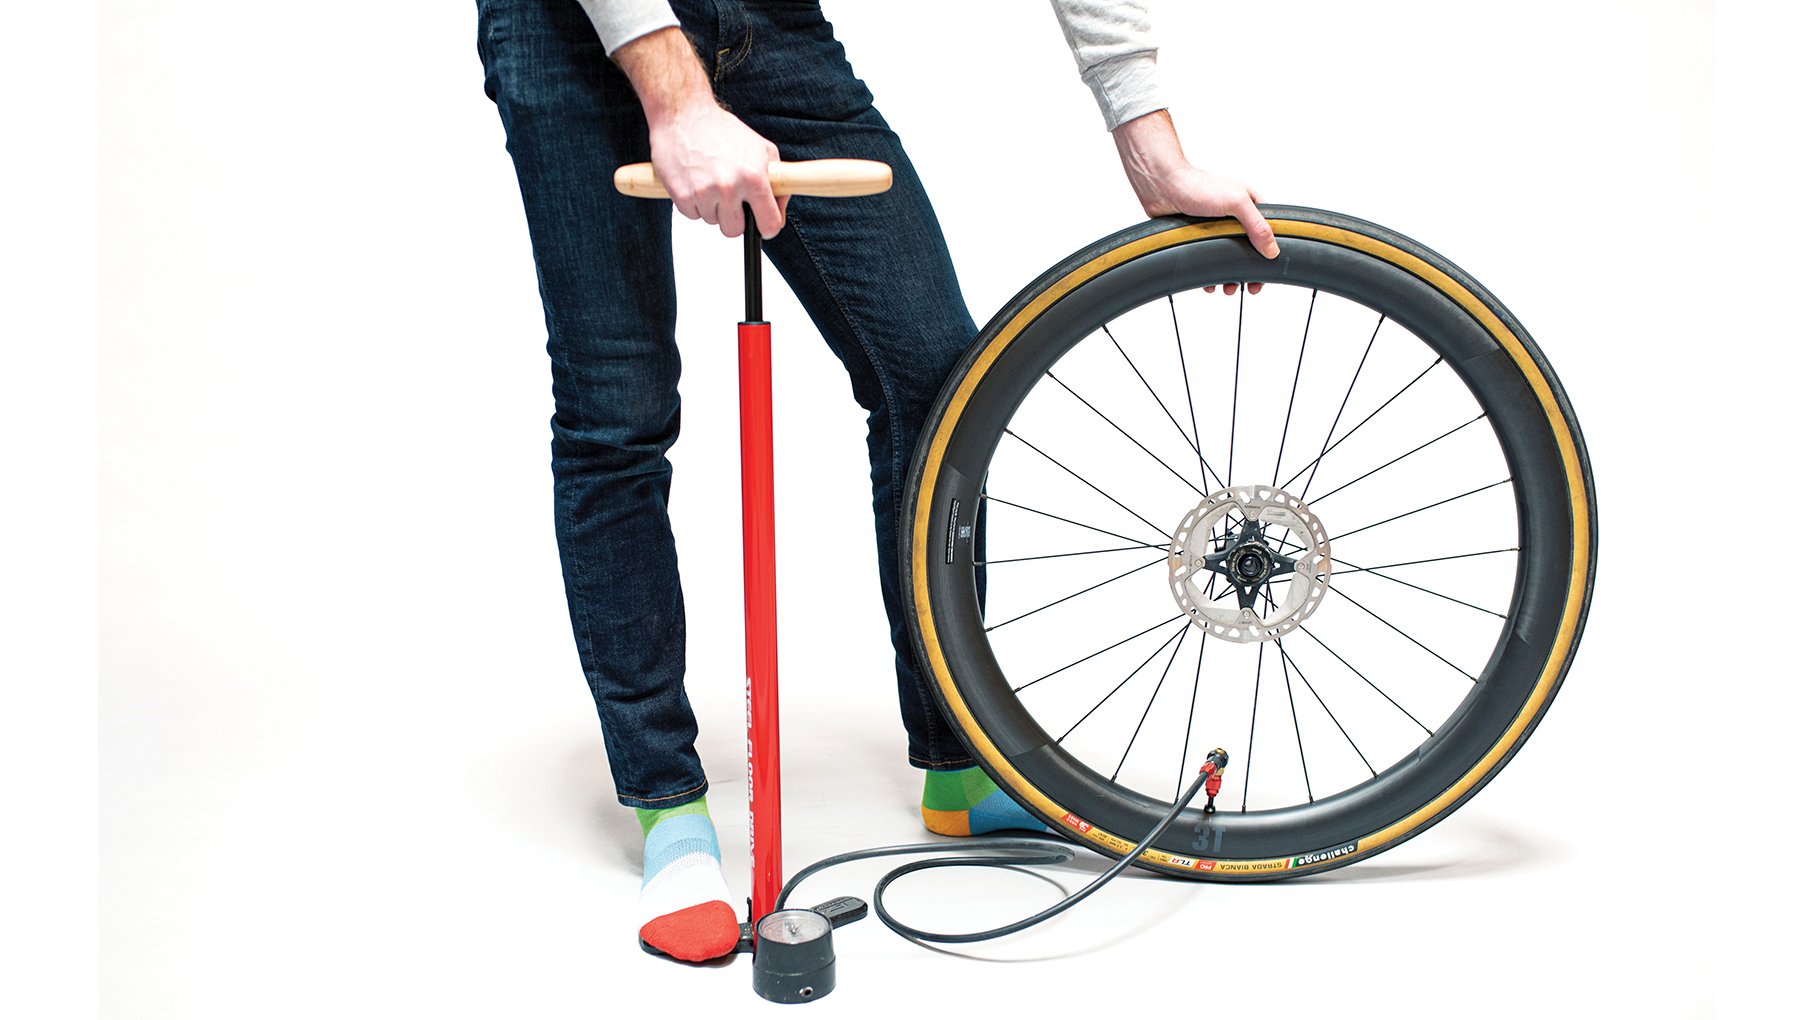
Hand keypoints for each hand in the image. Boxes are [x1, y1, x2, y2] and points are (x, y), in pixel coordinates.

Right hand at [649, 99, 788, 238]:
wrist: (683, 114)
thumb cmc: (722, 130)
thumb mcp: (762, 149)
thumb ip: (777, 182)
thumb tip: (779, 213)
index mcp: (753, 177)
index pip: (769, 224)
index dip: (767, 228)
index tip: (762, 225)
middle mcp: (729, 187)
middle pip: (735, 231)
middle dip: (734, 218)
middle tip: (730, 198)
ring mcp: (703, 193)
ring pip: (712, 222)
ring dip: (712, 207)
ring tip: (710, 181)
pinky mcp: (680, 195)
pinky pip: (691, 215)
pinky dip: (694, 203)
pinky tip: (695, 181)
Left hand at [1112, 110, 1276, 293]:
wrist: (1162, 185)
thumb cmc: (1198, 186)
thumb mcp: (1236, 202)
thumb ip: (1257, 225)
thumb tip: (1272, 249)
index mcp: (1250, 206)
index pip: (1268, 234)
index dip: (1269, 255)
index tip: (1266, 274)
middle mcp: (1235, 217)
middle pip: (1249, 250)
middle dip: (1248, 271)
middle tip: (1246, 287)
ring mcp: (1217, 227)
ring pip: (1228, 256)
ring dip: (1229, 275)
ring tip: (1227, 287)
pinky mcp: (1199, 235)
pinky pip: (1209, 257)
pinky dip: (1210, 272)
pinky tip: (1208, 282)